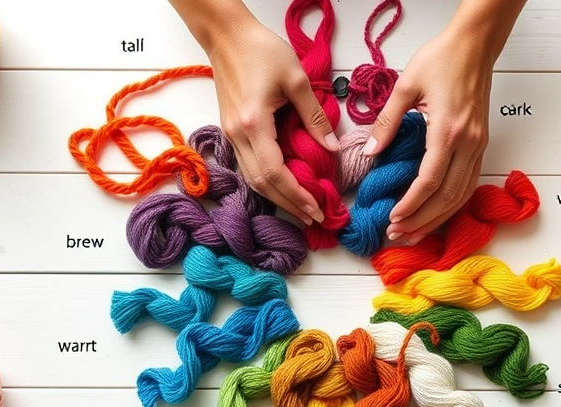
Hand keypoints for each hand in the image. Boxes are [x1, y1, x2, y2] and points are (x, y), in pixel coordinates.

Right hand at [206, 18, 339, 225]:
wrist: (227, 36)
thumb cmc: (261, 50)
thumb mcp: (296, 79)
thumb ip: (315, 117)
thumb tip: (333, 148)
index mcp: (253, 124)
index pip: (275, 172)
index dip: (296, 195)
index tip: (316, 209)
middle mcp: (237, 135)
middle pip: (261, 183)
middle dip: (288, 204)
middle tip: (313, 216)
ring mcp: (230, 134)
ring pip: (252, 178)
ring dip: (276, 196)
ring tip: (301, 207)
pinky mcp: (230, 130)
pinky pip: (248, 165)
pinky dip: (266, 180)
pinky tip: (283, 185)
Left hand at [363, 5, 510, 244]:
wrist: (474, 45)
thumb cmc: (441, 58)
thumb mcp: (406, 85)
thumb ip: (387, 122)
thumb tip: (370, 153)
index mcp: (448, 130)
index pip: (430, 180)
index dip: (411, 204)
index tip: (393, 219)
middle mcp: (468, 143)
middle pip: (448, 196)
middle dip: (422, 220)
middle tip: (397, 235)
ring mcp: (478, 145)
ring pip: (461, 195)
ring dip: (438, 218)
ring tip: (413, 234)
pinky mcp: (480, 144)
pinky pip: (468, 184)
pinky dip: (451, 204)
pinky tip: (435, 214)